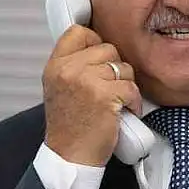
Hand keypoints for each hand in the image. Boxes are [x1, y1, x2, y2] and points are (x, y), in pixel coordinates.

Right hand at [42, 25, 141, 166]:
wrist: (70, 157)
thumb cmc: (69, 127)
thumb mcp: (58, 88)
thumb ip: (73, 66)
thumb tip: (99, 48)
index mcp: (55, 65)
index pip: (78, 32)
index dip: (95, 41)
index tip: (100, 59)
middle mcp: (68, 69)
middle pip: (107, 48)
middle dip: (114, 68)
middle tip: (110, 88)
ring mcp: (86, 81)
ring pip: (123, 67)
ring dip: (125, 85)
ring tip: (116, 102)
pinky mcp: (105, 95)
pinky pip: (131, 87)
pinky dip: (133, 101)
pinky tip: (125, 112)